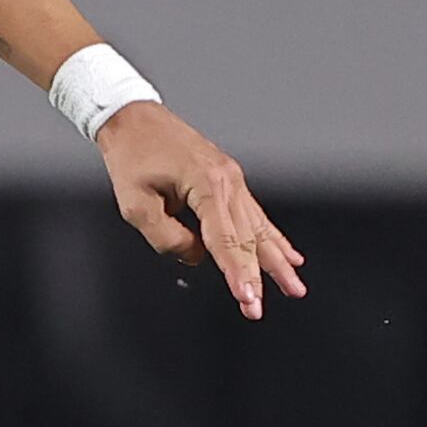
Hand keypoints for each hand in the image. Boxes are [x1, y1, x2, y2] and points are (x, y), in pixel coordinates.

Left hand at [96, 104, 308, 317]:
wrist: (133, 119)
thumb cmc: (131, 156)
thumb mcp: (135, 204)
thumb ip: (166, 237)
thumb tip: (194, 255)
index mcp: (206, 184)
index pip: (225, 239)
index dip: (236, 273)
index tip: (247, 299)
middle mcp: (228, 181)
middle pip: (247, 238)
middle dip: (257, 277)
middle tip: (258, 308)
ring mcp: (232, 179)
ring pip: (259, 229)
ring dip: (276, 261)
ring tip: (294, 287)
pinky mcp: (229, 180)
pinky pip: (255, 215)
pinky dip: (273, 238)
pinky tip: (289, 255)